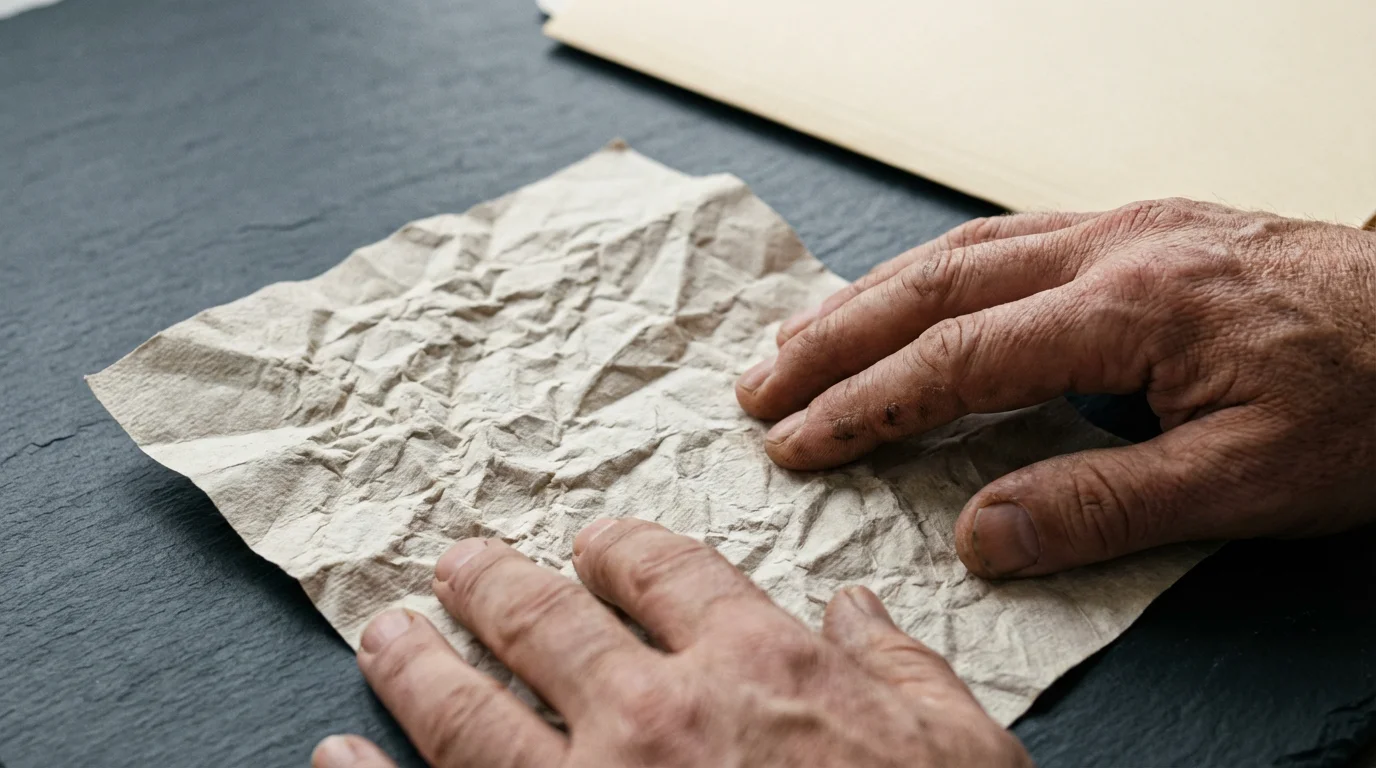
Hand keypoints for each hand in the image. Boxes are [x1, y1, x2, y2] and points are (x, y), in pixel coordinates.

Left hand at [310, 520, 1030, 767]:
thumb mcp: (961, 754)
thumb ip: (903, 667)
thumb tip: (858, 608)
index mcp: (760, 667)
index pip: (665, 570)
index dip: (620, 548)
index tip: (595, 545)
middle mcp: (657, 715)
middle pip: (545, 620)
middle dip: (492, 584)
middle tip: (455, 565)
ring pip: (468, 709)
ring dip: (415, 664)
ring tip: (383, 636)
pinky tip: (335, 761)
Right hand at [735, 199, 1375, 577]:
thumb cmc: (1375, 399)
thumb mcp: (1252, 480)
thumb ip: (1108, 505)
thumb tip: (983, 535)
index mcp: (1132, 305)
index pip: (959, 358)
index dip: (865, 405)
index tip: (797, 441)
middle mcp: (1114, 246)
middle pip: (935, 286)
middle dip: (833, 338)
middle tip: (757, 384)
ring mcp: (1127, 226)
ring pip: (962, 250)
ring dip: (870, 297)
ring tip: (801, 339)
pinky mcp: (1145, 229)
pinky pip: (1008, 238)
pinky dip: (935, 273)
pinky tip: (910, 297)